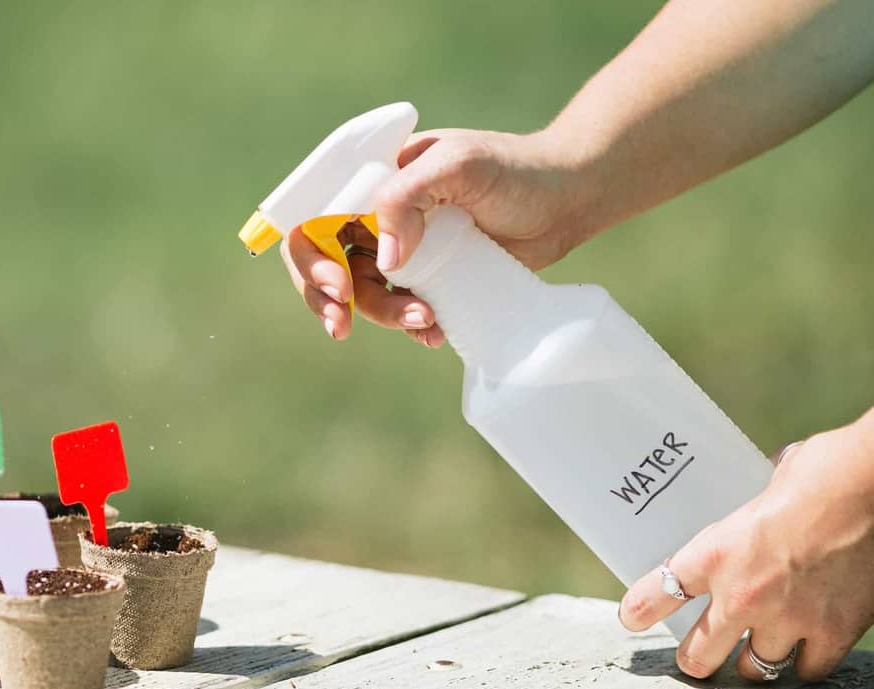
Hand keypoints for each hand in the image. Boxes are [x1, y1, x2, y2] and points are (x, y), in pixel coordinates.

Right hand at [279, 128, 586, 345]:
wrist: (568, 201)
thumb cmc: (514, 169)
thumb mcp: (457, 165)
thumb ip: (407, 198)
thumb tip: (384, 260)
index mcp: (373, 182)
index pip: (316, 218)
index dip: (311, 257)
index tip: (338, 287)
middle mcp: (380, 216)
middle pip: (329, 263)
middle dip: (329, 299)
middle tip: (342, 326)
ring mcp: (405, 250)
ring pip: (367, 294)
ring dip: (383, 315)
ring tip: (426, 320)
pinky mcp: (433, 279)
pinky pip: (403, 310)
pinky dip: (412, 326)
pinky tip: (436, 331)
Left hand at [619, 412, 873, 681]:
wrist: (869, 485)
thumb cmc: (820, 472)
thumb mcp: (762, 487)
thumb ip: (753, 507)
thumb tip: (761, 488)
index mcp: (715, 553)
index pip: (661, 591)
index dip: (641, 610)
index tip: (632, 617)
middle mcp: (744, 594)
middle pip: (700, 653)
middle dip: (695, 660)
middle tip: (695, 660)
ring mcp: (790, 618)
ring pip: (757, 669)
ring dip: (752, 664)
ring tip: (751, 660)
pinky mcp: (836, 630)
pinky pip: (810, 669)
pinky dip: (805, 664)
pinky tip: (804, 655)